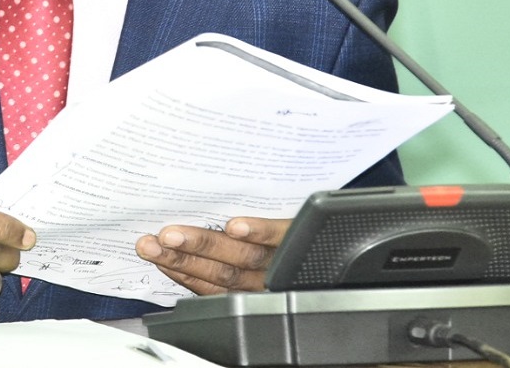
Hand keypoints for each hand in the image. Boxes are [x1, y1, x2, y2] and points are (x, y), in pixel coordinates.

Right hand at [136, 217, 289, 294]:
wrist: (358, 239)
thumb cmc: (304, 250)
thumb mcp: (265, 257)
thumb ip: (232, 255)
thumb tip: (186, 238)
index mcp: (251, 284)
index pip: (207, 282)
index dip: (177, 269)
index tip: (151, 252)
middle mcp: (264, 277)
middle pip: (217, 271)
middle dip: (179, 257)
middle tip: (151, 244)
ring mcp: (282, 259)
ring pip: (238, 257)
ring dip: (203, 245)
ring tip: (174, 235)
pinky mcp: (301, 238)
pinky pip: (278, 237)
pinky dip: (256, 231)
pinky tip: (236, 225)